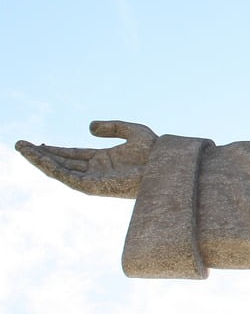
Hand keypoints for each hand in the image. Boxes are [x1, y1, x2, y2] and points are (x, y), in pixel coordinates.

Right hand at [15, 120, 156, 197]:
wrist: (166, 164)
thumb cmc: (156, 151)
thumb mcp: (132, 131)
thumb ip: (112, 127)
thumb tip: (88, 128)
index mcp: (103, 159)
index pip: (72, 155)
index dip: (54, 149)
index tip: (37, 143)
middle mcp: (96, 170)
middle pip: (62, 163)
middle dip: (40, 155)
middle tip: (19, 145)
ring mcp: (94, 179)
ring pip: (61, 171)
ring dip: (40, 161)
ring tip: (23, 149)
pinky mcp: (95, 187)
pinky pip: (69, 178)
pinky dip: (54, 169)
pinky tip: (41, 160)